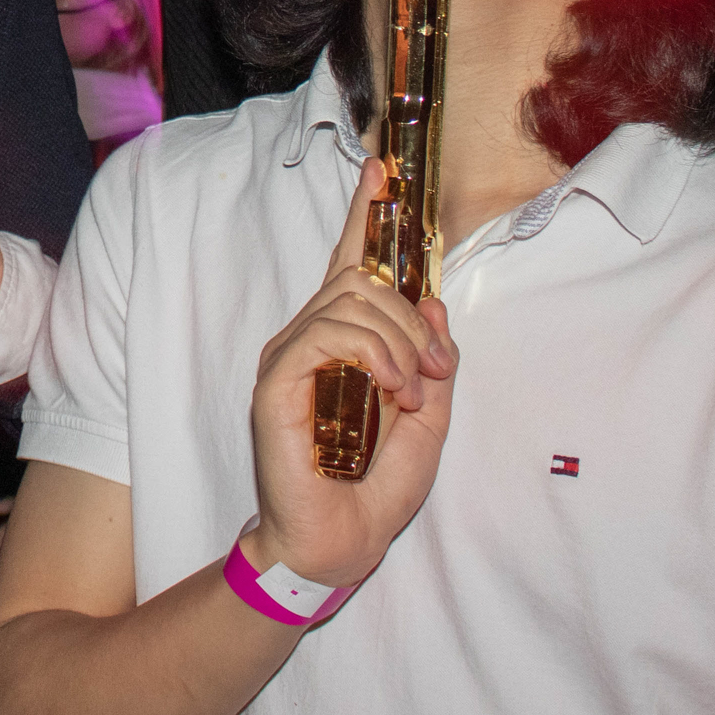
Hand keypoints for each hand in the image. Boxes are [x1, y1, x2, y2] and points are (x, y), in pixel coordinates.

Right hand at [243, 159, 455, 588]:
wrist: (336, 546)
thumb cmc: (372, 489)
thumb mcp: (427, 420)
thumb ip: (430, 359)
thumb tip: (435, 301)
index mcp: (338, 343)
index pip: (348, 264)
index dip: (364, 214)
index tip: (381, 168)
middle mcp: (305, 339)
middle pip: (360, 280)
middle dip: (413, 313)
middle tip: (436, 367)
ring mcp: (287, 358)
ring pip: (349, 301)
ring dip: (399, 339)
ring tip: (413, 389)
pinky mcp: (278, 383)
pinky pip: (326, 334)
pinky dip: (372, 353)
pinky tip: (391, 389)